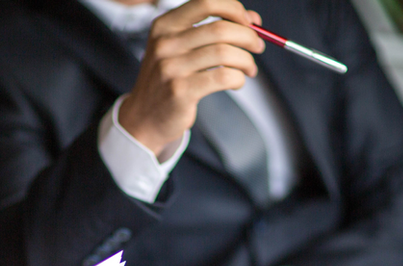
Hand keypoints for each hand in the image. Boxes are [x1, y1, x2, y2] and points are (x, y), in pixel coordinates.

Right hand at [118, 0, 264, 154]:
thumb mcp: (180, 49)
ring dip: (246, 60)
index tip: (249, 23)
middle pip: (220, 29)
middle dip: (248, 37)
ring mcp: (171, 68)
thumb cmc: (169, 81)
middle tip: (258, 47)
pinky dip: (239, 78)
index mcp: (165, 26)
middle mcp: (165, 43)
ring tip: (249, 68)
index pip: (206, 2)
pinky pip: (224, 77)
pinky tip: (237, 82)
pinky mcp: (181, 91)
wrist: (144, 118)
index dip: (234, 9)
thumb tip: (253, 20)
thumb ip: (212, 30)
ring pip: (225, 53)